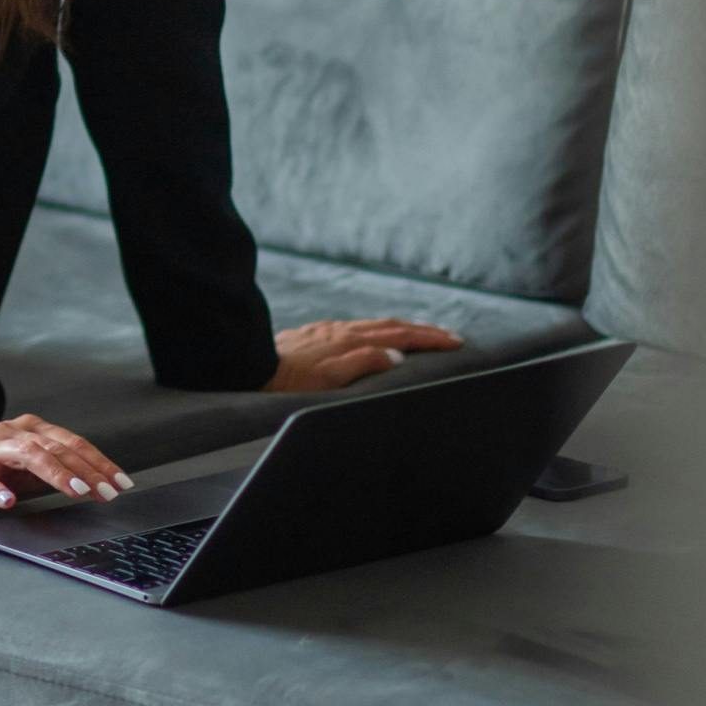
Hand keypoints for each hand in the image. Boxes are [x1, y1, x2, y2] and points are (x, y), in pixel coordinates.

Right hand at [0, 415, 138, 519]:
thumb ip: (59, 474)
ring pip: (26, 454)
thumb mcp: (31, 472)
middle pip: (55, 447)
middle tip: (106, 492)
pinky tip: (9, 501)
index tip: (121, 483)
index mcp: (32, 431)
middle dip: (85, 470)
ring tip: (75, 490)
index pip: (72, 443)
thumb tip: (100, 487)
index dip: (98, 462)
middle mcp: (12, 432)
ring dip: (54, 473)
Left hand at [260, 317, 465, 391]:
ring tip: (420, 333)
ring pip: (372, 325)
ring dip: (400, 327)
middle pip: (390, 325)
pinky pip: (354, 327)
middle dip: (422, 330)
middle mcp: (341, 331)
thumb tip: (398, 356)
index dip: (429, 338)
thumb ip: (364, 363)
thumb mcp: (329, 379)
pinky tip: (374, 336)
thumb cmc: (288, 381)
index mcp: (350, 341)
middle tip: (449, 336)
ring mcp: (327, 330)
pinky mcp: (313, 334)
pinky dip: (375, 330)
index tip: (455, 341)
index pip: (399, 336)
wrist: (250, 368)